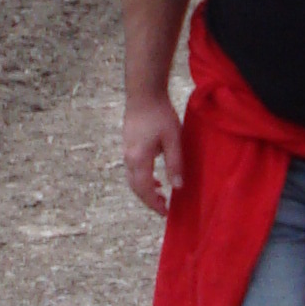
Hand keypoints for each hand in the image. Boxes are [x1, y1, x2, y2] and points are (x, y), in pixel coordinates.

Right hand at [124, 94, 184, 214]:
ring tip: (161, 195)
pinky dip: (143, 179)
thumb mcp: (173, 139)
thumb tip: (178, 187)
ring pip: (133, 179)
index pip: (144, 189)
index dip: (154, 203)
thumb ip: (175, 164)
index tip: (166, 212)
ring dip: (146, 190)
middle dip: (149, 200)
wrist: (143, 94)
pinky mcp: (128, 145)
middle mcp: (128, 158)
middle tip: (164, 208)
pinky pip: (132, 170)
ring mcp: (126, 151)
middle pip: (136, 187)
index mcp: (139, 159)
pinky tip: (155, 178)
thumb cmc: (160, 114)